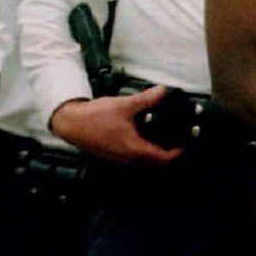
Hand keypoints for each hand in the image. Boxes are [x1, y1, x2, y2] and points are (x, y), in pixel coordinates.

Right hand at [49, 86, 181, 164]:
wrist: (70, 123)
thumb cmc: (94, 116)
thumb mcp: (124, 105)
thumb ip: (146, 99)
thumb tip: (163, 91)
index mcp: (133, 149)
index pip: (162, 158)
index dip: (177, 153)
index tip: (185, 145)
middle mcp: (127, 158)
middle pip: (154, 164)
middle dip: (168, 155)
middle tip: (177, 143)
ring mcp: (118, 159)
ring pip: (143, 163)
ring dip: (155, 156)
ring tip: (164, 142)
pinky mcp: (112, 156)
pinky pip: (133, 160)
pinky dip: (143, 154)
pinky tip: (144, 141)